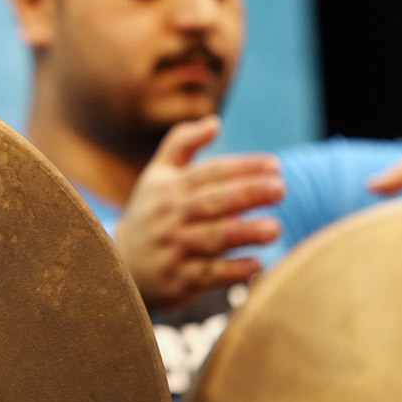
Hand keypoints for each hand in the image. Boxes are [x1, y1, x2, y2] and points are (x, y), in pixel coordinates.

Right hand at [115, 115, 283, 306]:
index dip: (241, 166)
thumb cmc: (150, 212)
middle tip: (281, 189)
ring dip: (243, 233)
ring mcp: (173, 249)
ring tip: (275, 228)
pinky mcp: (178, 280)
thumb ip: (182, 143)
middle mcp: (169, 217)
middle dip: (246, 194)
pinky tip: (258, 264)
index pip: (208, 172)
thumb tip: (215, 121)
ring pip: (210, 239)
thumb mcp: (157, 174)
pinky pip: (208, 275)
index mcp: (168, 189)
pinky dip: (232, 270)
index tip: (275, 165)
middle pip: (210, 202)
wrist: (121, 264)